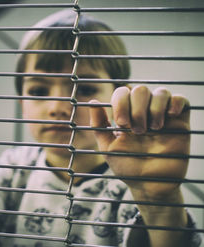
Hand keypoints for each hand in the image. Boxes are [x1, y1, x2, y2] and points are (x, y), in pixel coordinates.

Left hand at [89, 85, 189, 200]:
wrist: (149, 184)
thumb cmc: (127, 167)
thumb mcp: (107, 146)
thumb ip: (99, 124)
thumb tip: (93, 100)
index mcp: (126, 115)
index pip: (122, 92)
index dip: (121, 102)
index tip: (121, 124)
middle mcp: (143, 112)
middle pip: (141, 89)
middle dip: (137, 108)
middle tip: (137, 131)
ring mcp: (162, 115)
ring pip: (161, 92)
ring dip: (155, 108)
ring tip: (153, 129)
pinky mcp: (179, 122)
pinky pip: (180, 99)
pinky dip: (175, 102)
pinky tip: (170, 116)